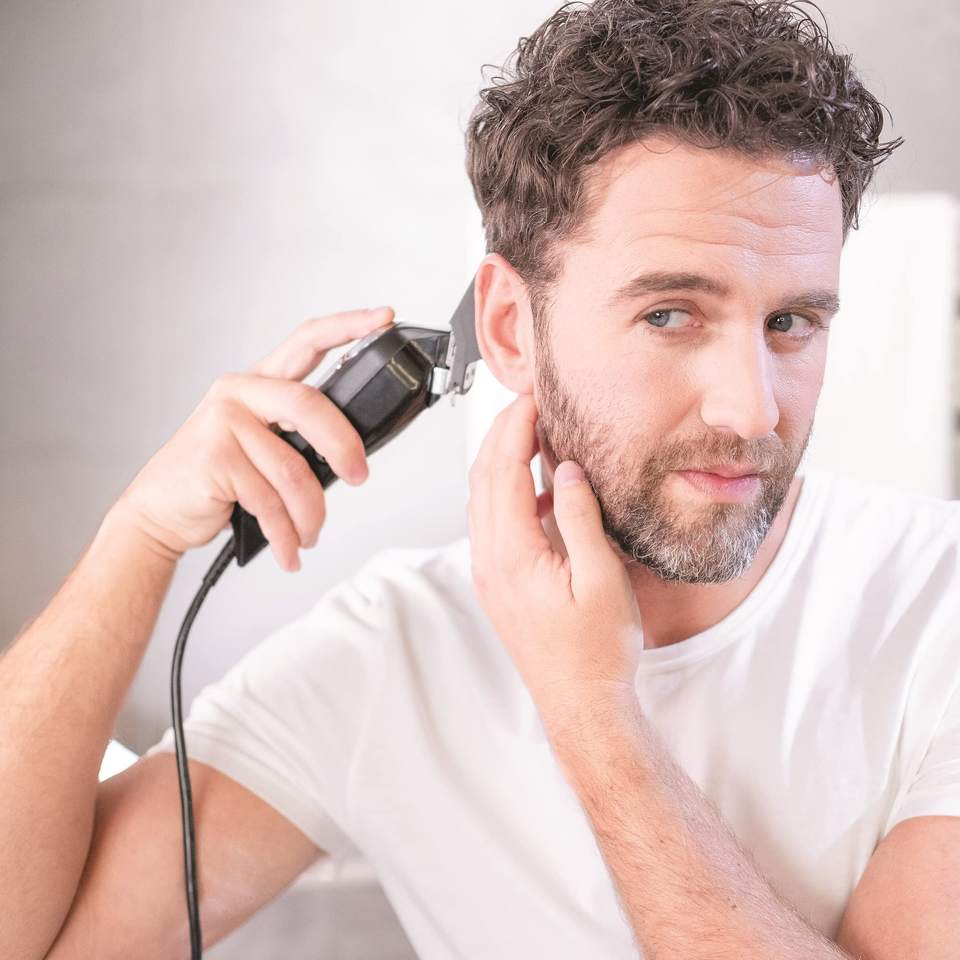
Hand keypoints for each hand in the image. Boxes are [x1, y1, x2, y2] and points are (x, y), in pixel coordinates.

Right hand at [114, 306, 395, 569]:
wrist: (159, 512)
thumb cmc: (218, 480)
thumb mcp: (264, 447)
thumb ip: (300, 437)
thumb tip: (355, 454)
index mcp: (259, 381)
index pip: (308, 340)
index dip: (349, 326)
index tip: (385, 319)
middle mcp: (239, 391)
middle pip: (310, 406)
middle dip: (344, 447)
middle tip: (358, 477)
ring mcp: (223, 420)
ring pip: (294, 469)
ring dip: (310, 514)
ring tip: (309, 534)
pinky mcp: (215, 456)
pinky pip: (270, 500)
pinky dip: (286, 533)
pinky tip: (289, 549)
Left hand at [467, 393, 642, 738]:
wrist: (581, 703)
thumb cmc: (596, 652)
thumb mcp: (602, 579)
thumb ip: (581, 518)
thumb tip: (566, 470)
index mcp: (512, 556)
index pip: (503, 472)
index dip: (514, 429)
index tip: (531, 398)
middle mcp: (489, 562)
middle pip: (483, 479)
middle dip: (501, 434)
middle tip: (526, 404)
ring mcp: (488, 574)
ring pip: (481, 500)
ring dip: (500, 461)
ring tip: (528, 434)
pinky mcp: (497, 584)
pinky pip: (492, 524)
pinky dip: (505, 493)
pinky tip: (538, 489)